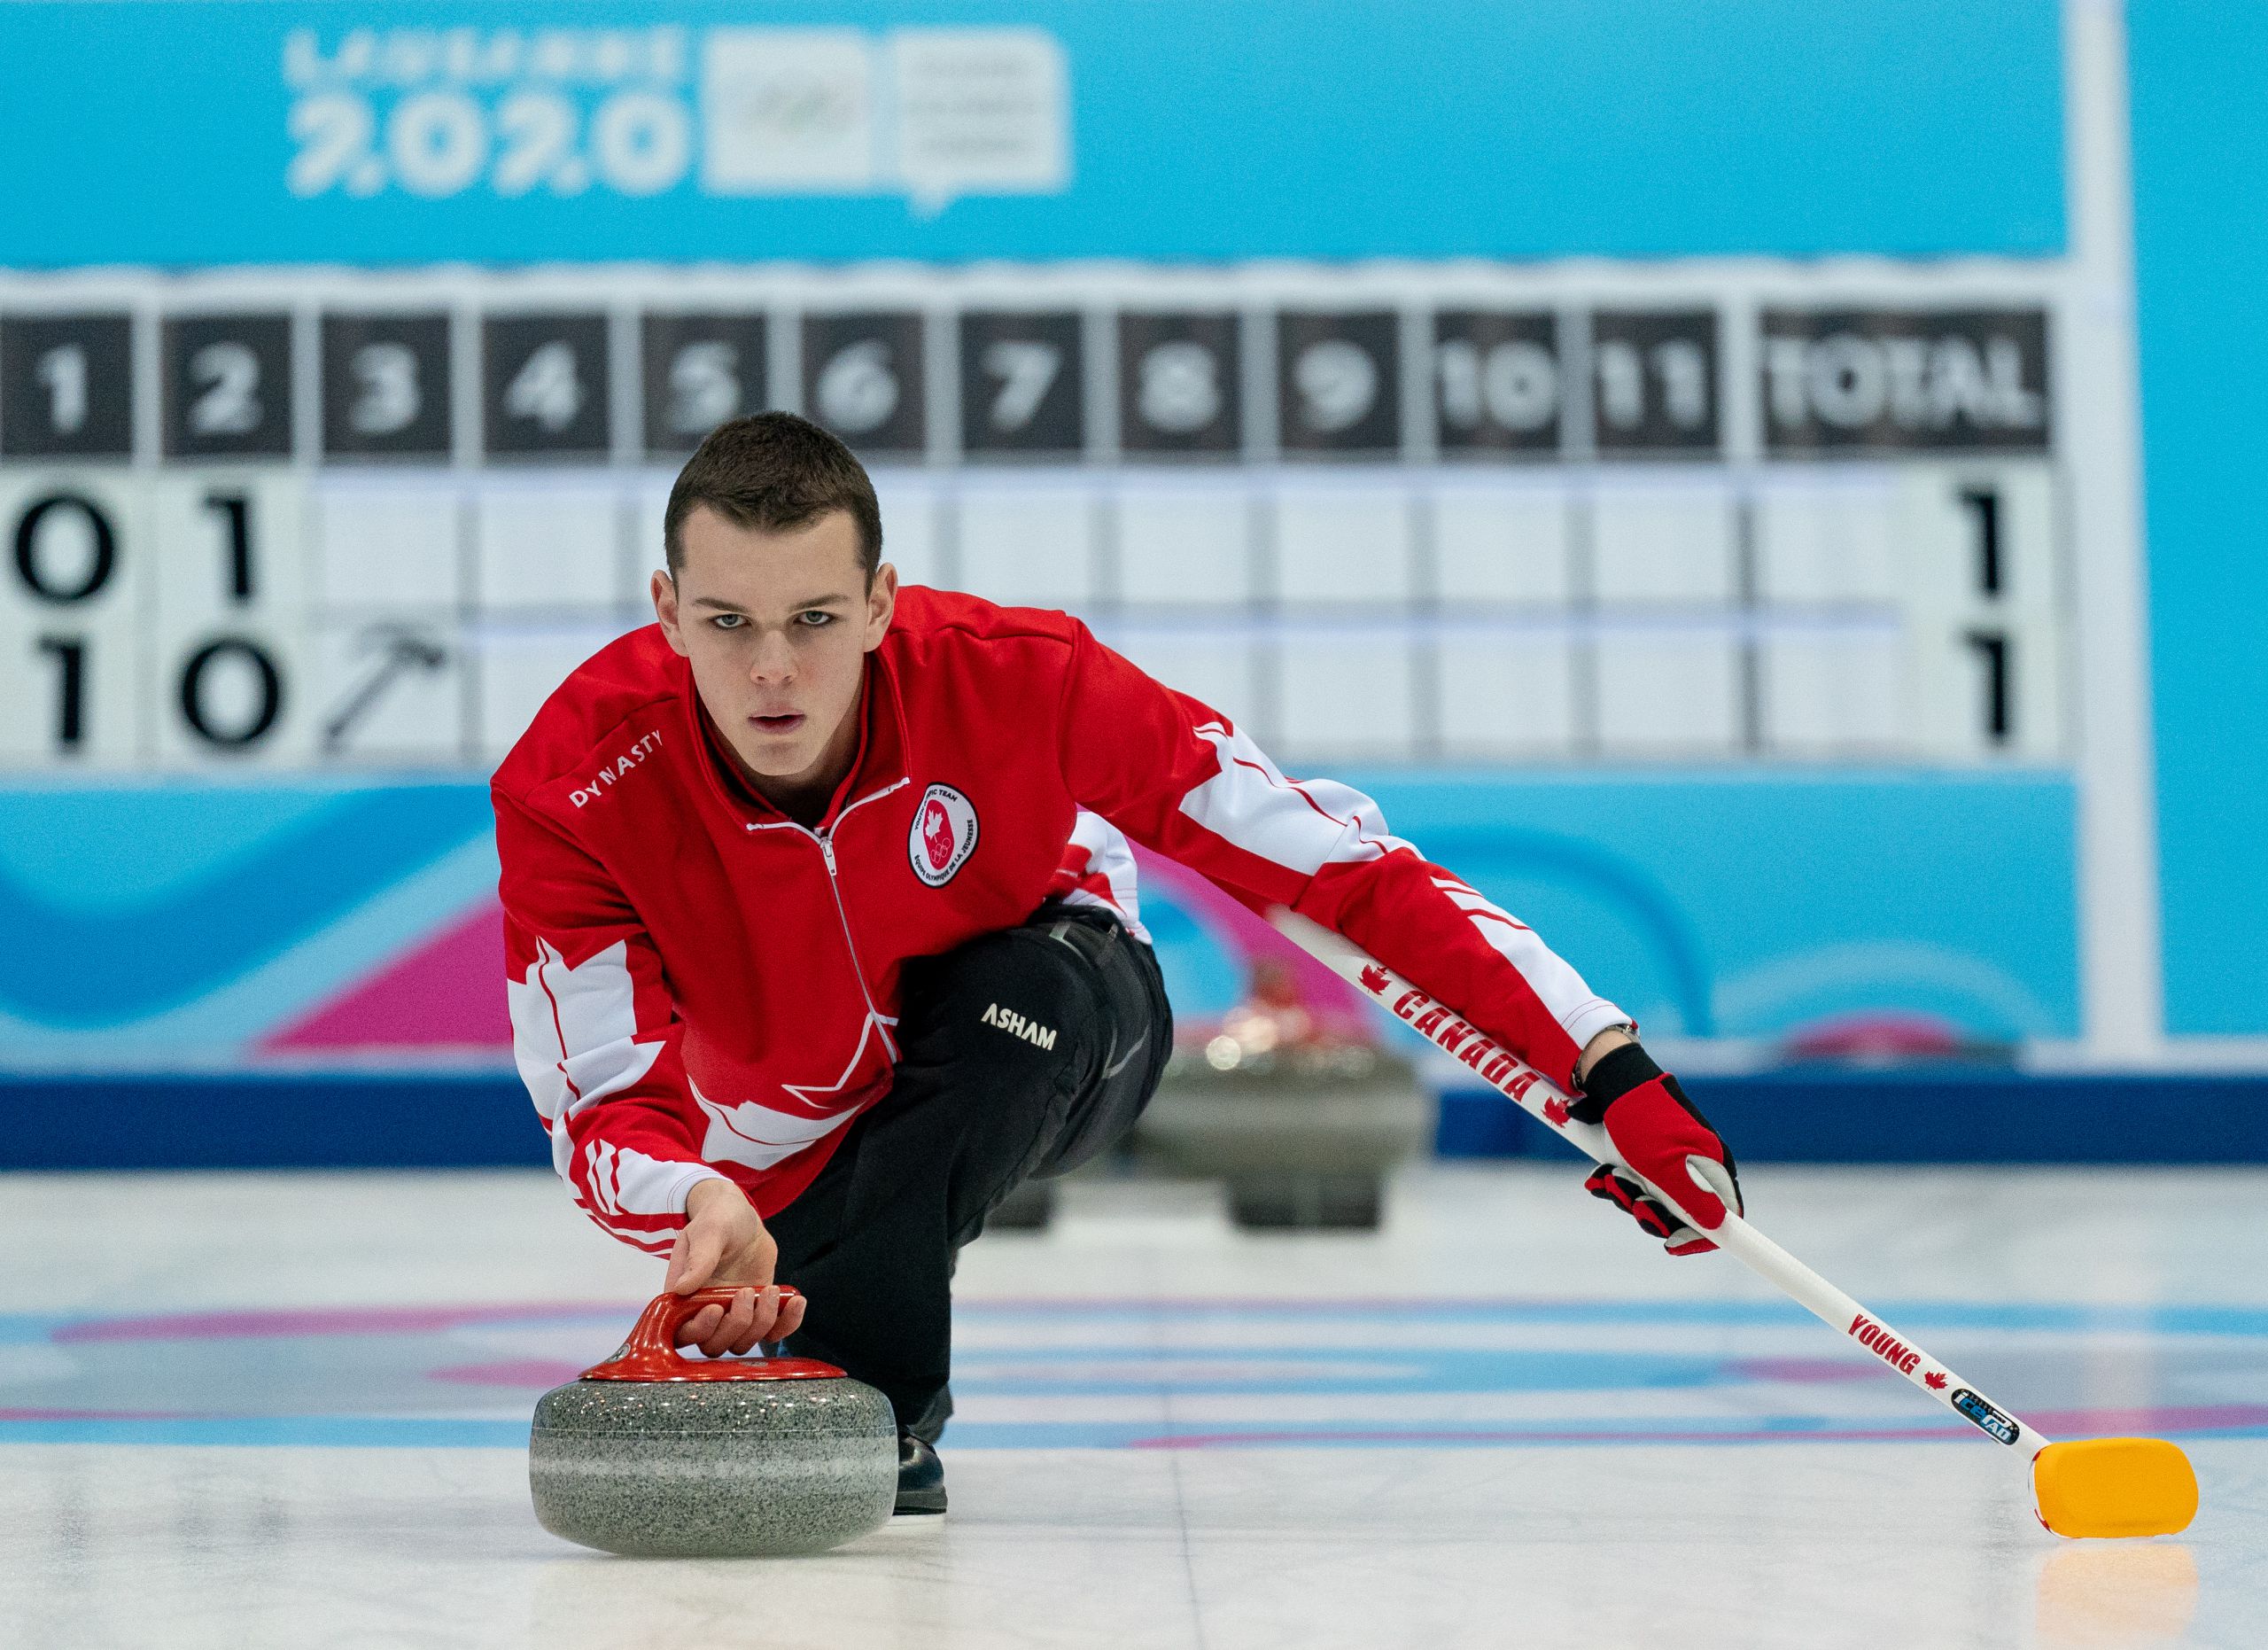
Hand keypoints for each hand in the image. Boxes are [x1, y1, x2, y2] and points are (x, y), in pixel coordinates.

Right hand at [663, 1178, 808, 1354]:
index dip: (700, 1330)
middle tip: (745, 1291)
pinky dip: (787, 1324)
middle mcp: (705, 1312)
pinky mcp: (758, 1313)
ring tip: (770, 1289)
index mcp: (684, 1297)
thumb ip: (699, 1258)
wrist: (742, 1219)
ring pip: (743, 1343)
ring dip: (761, 1322)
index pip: (683, 1332)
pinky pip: (772, 1333)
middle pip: (714, 1345)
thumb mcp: (708, 1231)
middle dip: (735, 1324)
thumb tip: (682, 1288)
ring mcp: (732, 1316)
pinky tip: (796, 1301)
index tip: (716, 1307)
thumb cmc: (718, 1220)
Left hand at [1569, 1041, 1740, 1255]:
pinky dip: (1617, 1184)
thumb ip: (1694, 1198)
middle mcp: (1697, 1168)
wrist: (1613, 1082)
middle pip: (1682, 1215)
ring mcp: (1671, 1164)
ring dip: (1627, 1196)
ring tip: (1612, 1177)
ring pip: (1653, 1202)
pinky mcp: (1646, 1159)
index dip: (1700, 1237)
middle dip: (1650, 1213)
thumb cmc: (1644, 1122)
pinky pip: (1635, 1186)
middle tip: (1631, 1199)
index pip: (1725, 1217)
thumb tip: (1720, 1226)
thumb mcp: (1667, 1165)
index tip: (1670, 1244)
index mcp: (1714, 1168)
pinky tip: (1603, 1174)